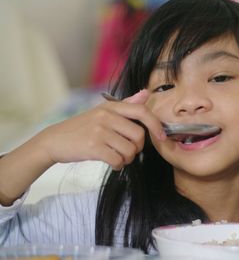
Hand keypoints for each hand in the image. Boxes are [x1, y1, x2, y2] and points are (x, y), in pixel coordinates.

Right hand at [37, 90, 165, 169]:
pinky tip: (112, 163)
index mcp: (111, 107)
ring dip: (127, 159)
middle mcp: (106, 116)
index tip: (162, 137)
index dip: (156, 125)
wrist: (54, 140)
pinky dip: (118, 166)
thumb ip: (126, 104)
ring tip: (118, 157)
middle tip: (128, 151)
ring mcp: (99, 131)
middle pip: (139, 136)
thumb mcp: (103, 111)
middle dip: (137, 148)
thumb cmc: (82, 127)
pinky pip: (117, 160)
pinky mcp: (92, 147)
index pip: (142, 112)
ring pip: (129, 150)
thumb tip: (146, 93)